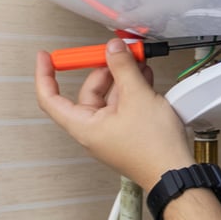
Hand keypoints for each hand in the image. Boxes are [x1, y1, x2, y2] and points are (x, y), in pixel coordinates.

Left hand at [35, 38, 195, 189]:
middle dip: (104, 70)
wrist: (175, 170)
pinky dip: (132, 89)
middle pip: (88, 92)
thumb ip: (123, 67)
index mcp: (84, 126)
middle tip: (118, 53)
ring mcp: (112, 132)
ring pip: (109, 97)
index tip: (46, 57)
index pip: (51, 99)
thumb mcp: (137, 96)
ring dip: (122, 78)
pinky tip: (144, 77)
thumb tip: (113, 49)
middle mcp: (94, 131)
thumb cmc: (153, 147)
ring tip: (138, 63)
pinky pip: (123, 105)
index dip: (46, 75)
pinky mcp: (128, 133)